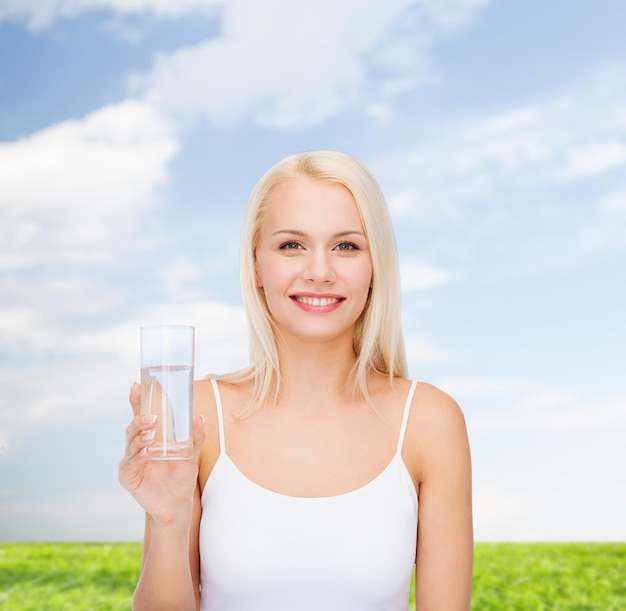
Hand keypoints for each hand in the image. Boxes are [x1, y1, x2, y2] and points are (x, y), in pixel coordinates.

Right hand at [118, 382, 204, 524]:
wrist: (177, 504)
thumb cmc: (181, 476)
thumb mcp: (191, 454)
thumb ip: (195, 437)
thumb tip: (199, 418)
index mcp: (151, 436)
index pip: (142, 414)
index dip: (138, 400)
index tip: (137, 385)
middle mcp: (138, 446)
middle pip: (133, 427)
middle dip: (140, 419)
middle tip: (152, 417)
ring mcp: (131, 460)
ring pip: (130, 443)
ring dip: (140, 436)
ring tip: (151, 434)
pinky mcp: (129, 477)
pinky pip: (131, 464)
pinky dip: (138, 456)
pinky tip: (146, 452)